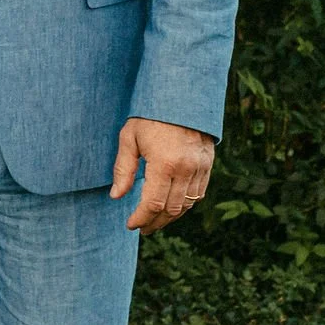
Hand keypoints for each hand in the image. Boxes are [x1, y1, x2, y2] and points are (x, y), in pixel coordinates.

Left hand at [110, 117, 214, 233]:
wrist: (181, 96)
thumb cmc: (149, 115)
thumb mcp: (129, 137)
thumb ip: (123, 169)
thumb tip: (116, 196)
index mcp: (164, 163)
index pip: (152, 204)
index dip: (141, 218)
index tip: (131, 225)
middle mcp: (186, 169)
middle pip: (170, 209)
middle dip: (154, 222)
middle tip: (142, 228)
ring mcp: (200, 168)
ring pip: (187, 205)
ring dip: (170, 217)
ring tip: (155, 222)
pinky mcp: (208, 165)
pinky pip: (198, 194)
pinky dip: (185, 205)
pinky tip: (172, 207)